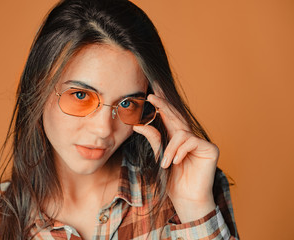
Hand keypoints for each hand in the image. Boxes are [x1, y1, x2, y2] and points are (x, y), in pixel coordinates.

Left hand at [133, 93, 218, 221]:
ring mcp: (200, 142)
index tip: (150, 95)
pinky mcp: (210, 148)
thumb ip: (154, 139)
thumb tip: (137, 125)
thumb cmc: (173, 180)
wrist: (186, 199)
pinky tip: (176, 162)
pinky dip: (180, 151)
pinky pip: (191, 141)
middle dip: (164, 105)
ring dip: (170, 148)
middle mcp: (188, 137)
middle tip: (152, 96)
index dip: (161, 104)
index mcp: (176, 138)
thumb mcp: (159, 157)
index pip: (169, 117)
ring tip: (165, 164)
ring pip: (181, 132)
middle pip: (176, 116)